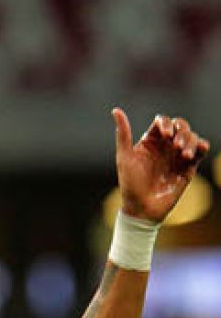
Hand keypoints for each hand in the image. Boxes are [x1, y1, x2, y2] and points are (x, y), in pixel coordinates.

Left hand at [112, 108, 209, 222]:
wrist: (143, 208)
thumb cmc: (130, 183)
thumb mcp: (124, 157)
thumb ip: (123, 134)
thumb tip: (115, 110)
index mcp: (150, 141)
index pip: (163, 122)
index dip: (166, 124)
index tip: (164, 135)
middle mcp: (165, 146)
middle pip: (180, 126)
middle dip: (181, 131)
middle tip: (174, 145)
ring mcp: (177, 156)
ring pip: (191, 136)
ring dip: (190, 140)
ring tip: (182, 154)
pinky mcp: (189, 167)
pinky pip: (200, 151)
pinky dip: (202, 146)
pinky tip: (200, 148)